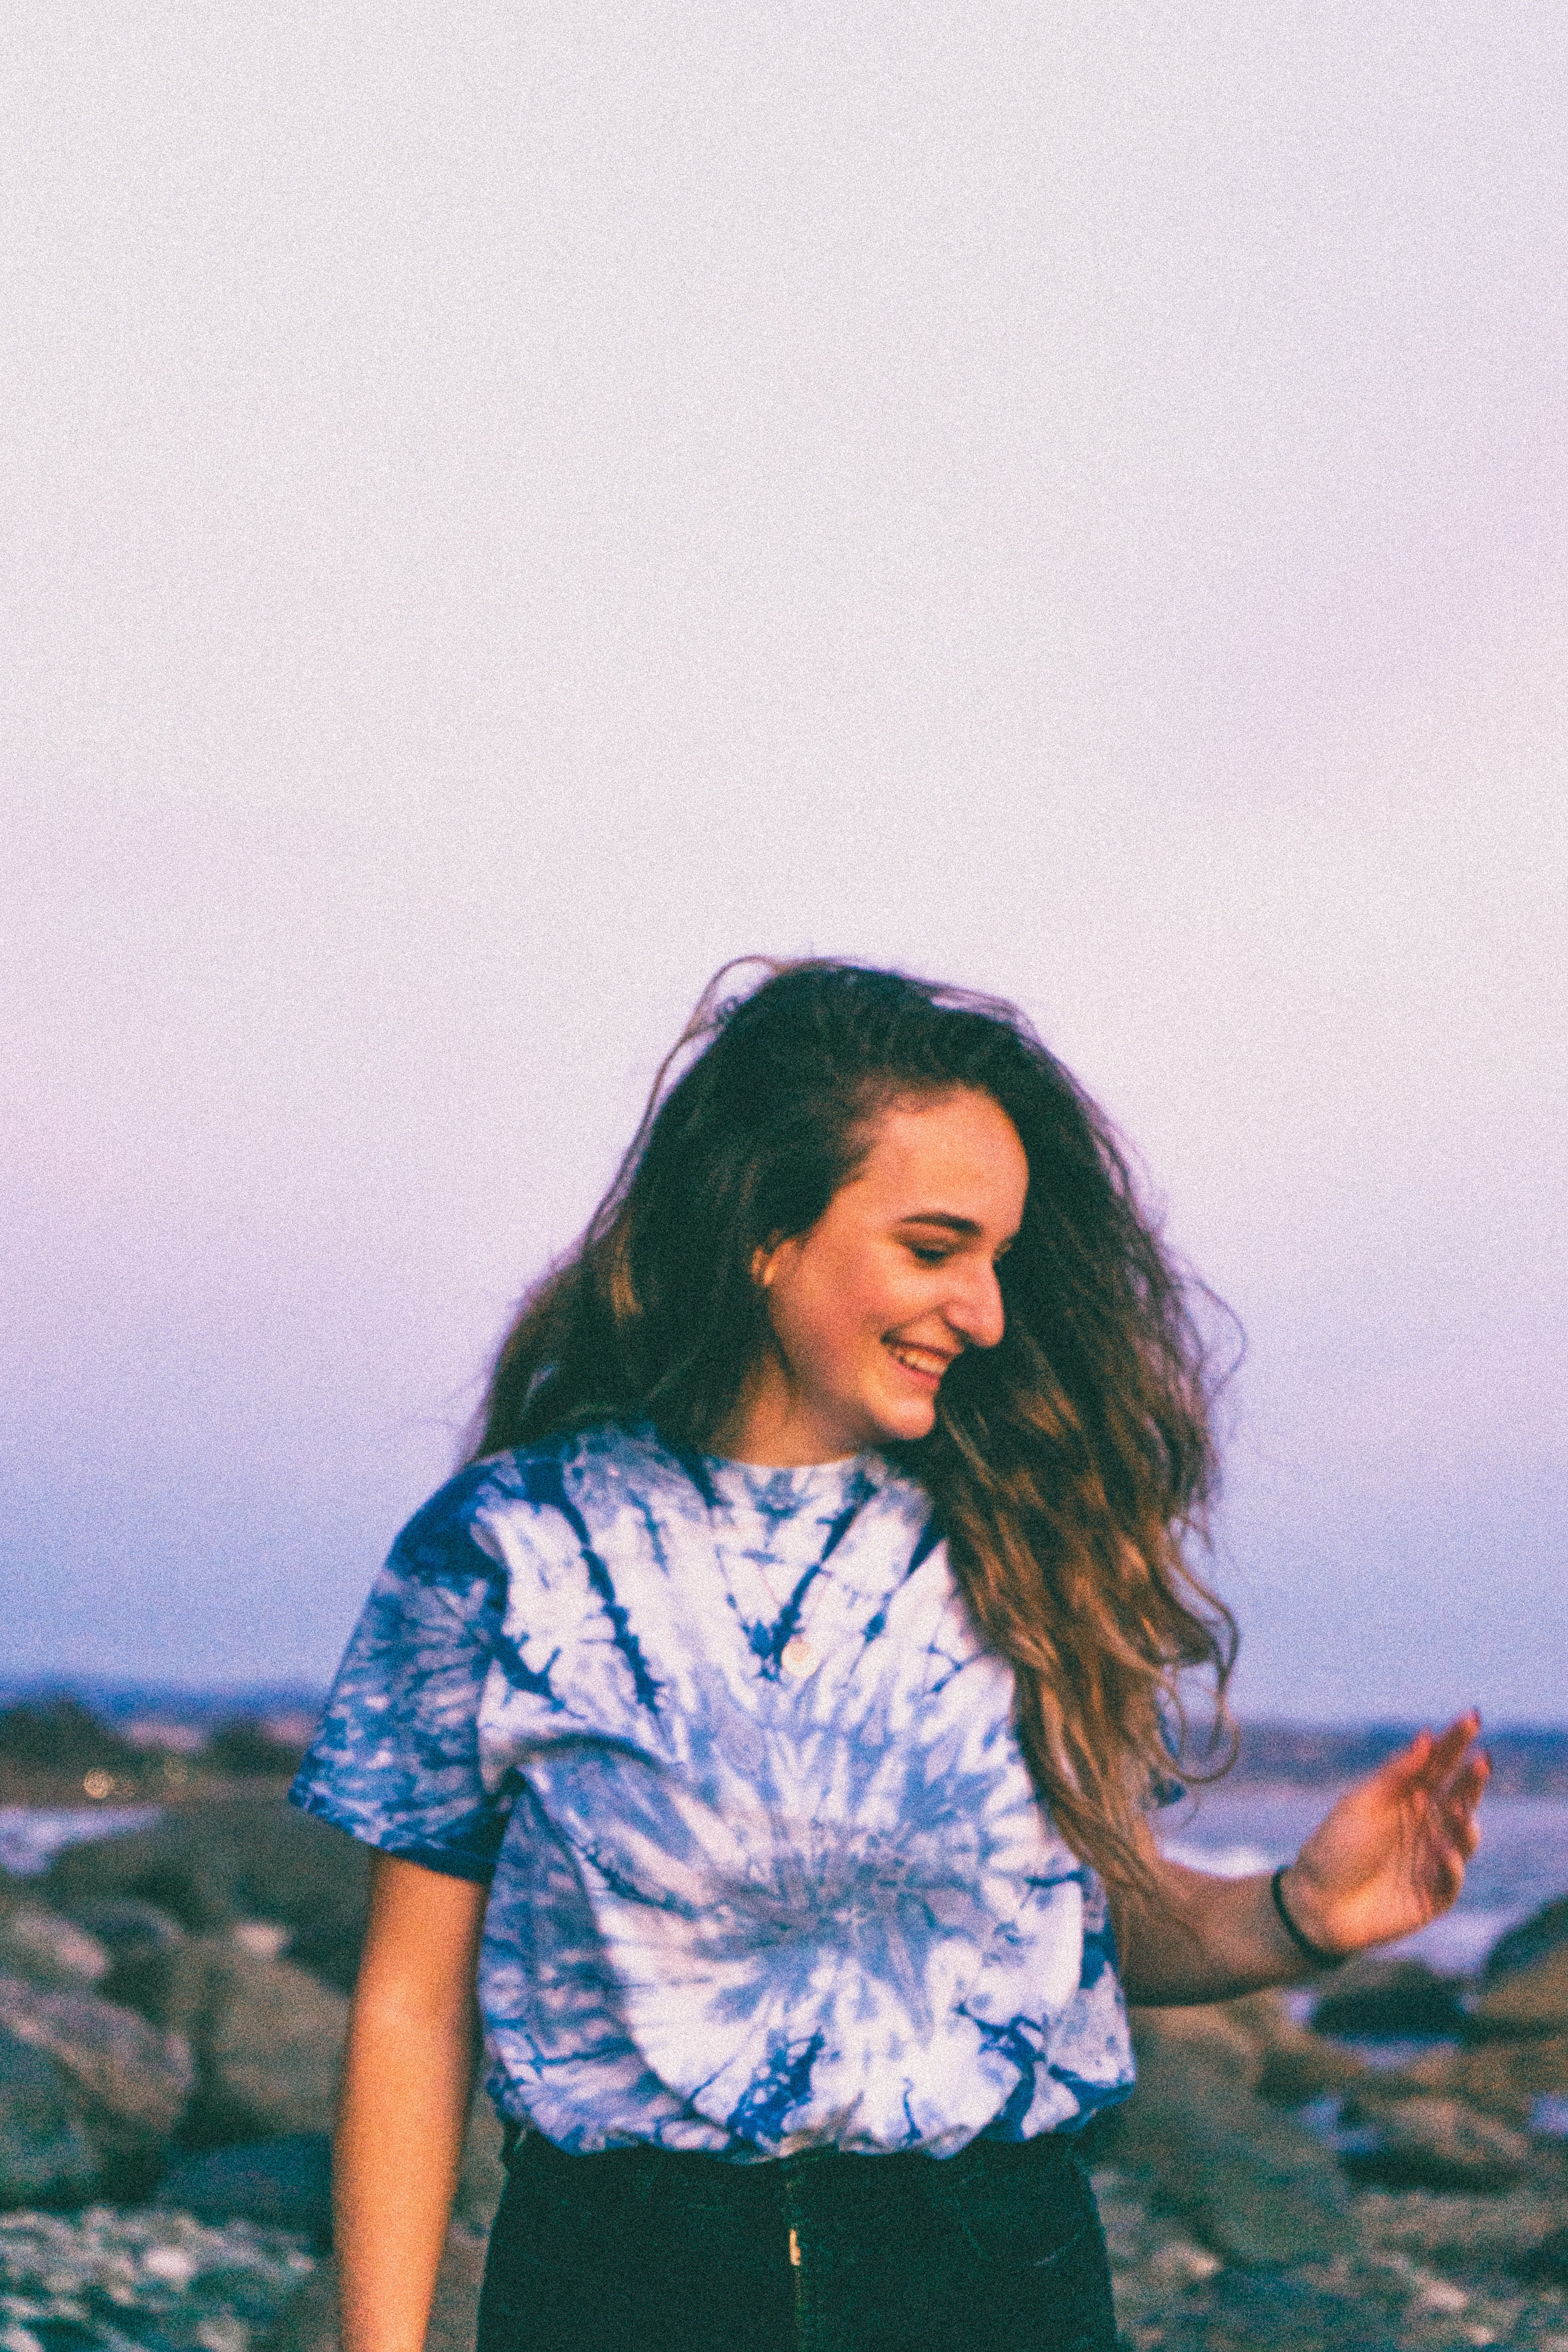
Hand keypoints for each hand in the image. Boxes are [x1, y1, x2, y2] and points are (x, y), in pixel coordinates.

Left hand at [1281, 1712, 1488, 1959]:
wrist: (1316, 1905)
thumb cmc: (1334, 1848)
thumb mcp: (1360, 1804)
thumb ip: (1395, 1774)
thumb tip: (1426, 1736)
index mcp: (1405, 1797)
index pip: (1438, 1764)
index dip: (1455, 1741)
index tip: (1471, 1718)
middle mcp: (1425, 1824)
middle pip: (1459, 1795)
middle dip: (1472, 1778)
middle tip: (1480, 1761)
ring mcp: (1432, 1859)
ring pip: (1464, 1835)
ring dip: (1465, 1820)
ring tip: (1456, 1808)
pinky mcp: (1435, 1895)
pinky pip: (1454, 1877)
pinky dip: (1452, 1864)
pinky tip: (1444, 1851)